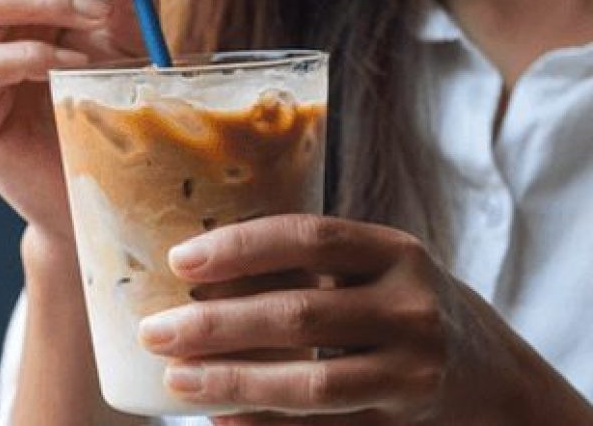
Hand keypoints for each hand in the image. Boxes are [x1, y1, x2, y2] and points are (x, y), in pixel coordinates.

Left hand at [137, 215, 589, 423]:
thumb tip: (195, 268)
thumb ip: (307, 261)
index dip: (240, 248)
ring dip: (235, 382)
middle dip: (218, 325)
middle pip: (300, 315)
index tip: (180, 261)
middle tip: (155, 331)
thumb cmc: (397, 303)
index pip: (308, 238)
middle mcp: (410, 308)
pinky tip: (221, 421)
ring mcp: (413, 371)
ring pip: (312, 383)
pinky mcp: (403, 421)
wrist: (489, 372)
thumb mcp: (372, 267)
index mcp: (394, 252)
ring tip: (176, 380)